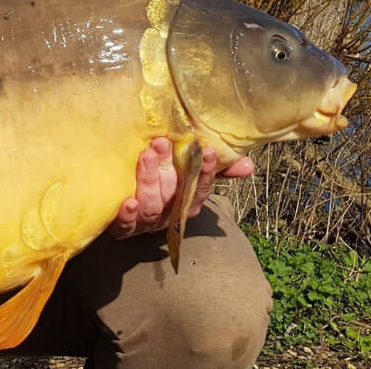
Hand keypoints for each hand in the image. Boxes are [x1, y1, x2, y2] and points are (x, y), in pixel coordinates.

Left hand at [107, 137, 253, 238]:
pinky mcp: (124, 228)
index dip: (205, 171)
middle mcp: (170, 215)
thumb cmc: (160, 183)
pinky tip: (127, 201)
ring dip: (149, 181)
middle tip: (161, 143)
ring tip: (146, 157)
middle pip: (173, 194)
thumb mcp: (185, 172)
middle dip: (168, 168)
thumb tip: (249, 165)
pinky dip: (128, 215)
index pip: (201, 189)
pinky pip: (126, 226)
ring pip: (152, 207)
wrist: (121, 200)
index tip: (206, 150)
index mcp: (187, 203)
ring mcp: (147, 222)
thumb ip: (214, 168)